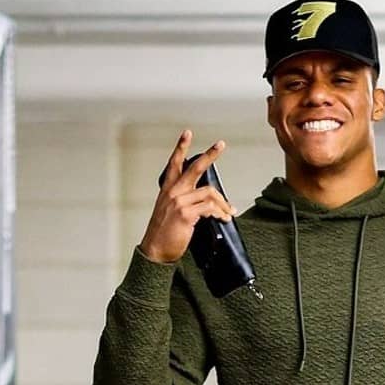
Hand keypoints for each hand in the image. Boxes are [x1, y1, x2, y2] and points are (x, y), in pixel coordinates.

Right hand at [141, 130, 238, 263]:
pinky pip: (210, 208)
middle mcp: (173, 192)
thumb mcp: (171, 213)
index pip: (174, 164)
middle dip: (210, 155)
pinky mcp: (186, 214)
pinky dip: (220, 213)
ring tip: (229, 212)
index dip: (181, 147)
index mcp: (168, 190)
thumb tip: (209, 203)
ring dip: (223, 203)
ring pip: (209, 192)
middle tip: (221, 144)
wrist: (155, 251)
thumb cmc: (164, 234)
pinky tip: (224, 218)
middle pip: (194, 168)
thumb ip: (185, 202)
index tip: (187, 133)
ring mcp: (179, 202)